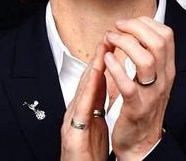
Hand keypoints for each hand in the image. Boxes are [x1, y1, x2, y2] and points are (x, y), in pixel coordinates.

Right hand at [61, 43, 108, 160]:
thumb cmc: (89, 151)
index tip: (113, 43)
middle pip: (87, 80)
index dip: (103, 60)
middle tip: (107, 37)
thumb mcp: (96, 121)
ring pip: (83, 89)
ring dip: (92, 68)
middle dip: (98, 58)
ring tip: (101, 50)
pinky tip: (95, 77)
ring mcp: (72, 121)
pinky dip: (88, 90)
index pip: (95, 81)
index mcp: (84, 109)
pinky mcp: (72, 133)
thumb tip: (109, 80)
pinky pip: (81, 109)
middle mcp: (76, 112)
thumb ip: (99, 100)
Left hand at [105, 17, 174, 159]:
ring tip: (110, 41)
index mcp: (167, 69)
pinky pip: (128, 84)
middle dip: (135, 28)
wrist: (142, 142)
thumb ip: (149, 56)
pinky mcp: (136, 107)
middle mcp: (163, 79)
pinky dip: (115, 68)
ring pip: (146, 59)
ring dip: (124, 44)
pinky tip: (106, 60)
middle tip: (117, 28)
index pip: (166, 35)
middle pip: (158, 42)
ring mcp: (151, 93)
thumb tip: (136, 30)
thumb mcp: (153, 78)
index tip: (127, 23)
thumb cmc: (143, 107)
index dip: (145, 23)